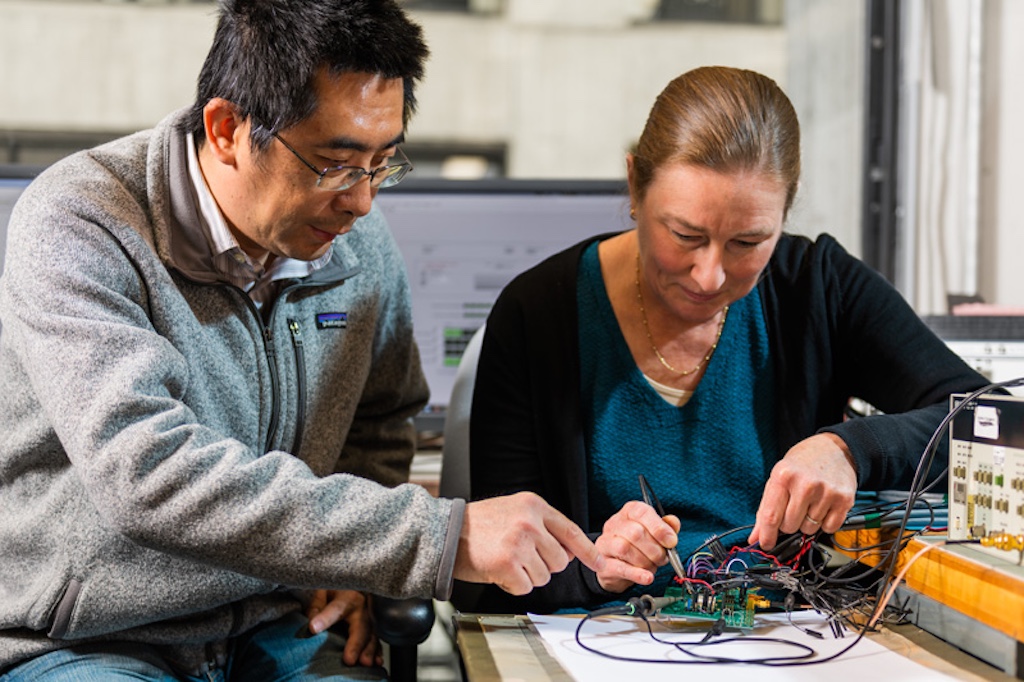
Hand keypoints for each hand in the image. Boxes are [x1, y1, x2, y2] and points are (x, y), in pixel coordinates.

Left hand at [306, 590, 381, 667]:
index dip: (325, 618)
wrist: (352, 586)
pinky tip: (377, 662)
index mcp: (347, 596)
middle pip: (360, 625)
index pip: (336, 608)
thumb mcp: (323, 591)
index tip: (313, 628)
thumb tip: (311, 623)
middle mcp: (361, 607)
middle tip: (350, 659)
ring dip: (369, 650)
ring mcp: (369, 618)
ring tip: (365, 663)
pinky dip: (377, 652)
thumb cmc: (335, 590)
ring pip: (371, 634)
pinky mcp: (372, 629)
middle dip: (356, 643)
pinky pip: (376, 640)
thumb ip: (316, 606)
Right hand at [454, 492, 605, 594]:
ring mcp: (519, 543)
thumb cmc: (479, 524)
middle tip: (519, 556)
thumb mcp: (514, 510)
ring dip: (527, 575)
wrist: (446, 533)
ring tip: (505, 559)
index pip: (571, 532)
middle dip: (543, 565)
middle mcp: (530, 522)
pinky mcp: (507, 564)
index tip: (601, 564)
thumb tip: (570, 552)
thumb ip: (542, 525)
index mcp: (534, 505)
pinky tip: (498, 570)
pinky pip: (526, 587)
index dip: (589, 552)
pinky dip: (513, 585)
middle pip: (560, 561)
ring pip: (544, 576)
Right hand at [594, 500, 681, 592]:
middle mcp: (614, 524)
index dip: (659, 528)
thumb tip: (673, 523)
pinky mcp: (602, 563)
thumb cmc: (637, 546)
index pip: (642, 512)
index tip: (671, 541)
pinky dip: (636, 574)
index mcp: (629, 512)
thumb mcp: (653, 533)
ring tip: (652, 566)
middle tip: (662, 558)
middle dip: (655, 550)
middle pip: (635, 533)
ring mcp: (605, 543)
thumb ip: (665, 526)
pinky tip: (647, 577)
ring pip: (625, 549)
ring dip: (645, 562)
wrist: (615, 566)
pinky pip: (619, 567)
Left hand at [749, 433, 856, 549]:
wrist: (834, 449)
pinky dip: (824, 523)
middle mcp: (805, 484)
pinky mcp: (844, 500)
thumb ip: (765, 508)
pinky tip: (823, 506)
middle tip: (793, 506)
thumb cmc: (802, 464)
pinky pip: (829, 528)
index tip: (765, 544)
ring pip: (809, 529)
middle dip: (788, 523)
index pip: (771, 516)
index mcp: (783, 476)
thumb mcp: (778, 478)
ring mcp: (826, 492)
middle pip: (789, 526)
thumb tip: (756, 537)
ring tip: (810, 502)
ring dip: (807, 522)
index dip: (767, 535)